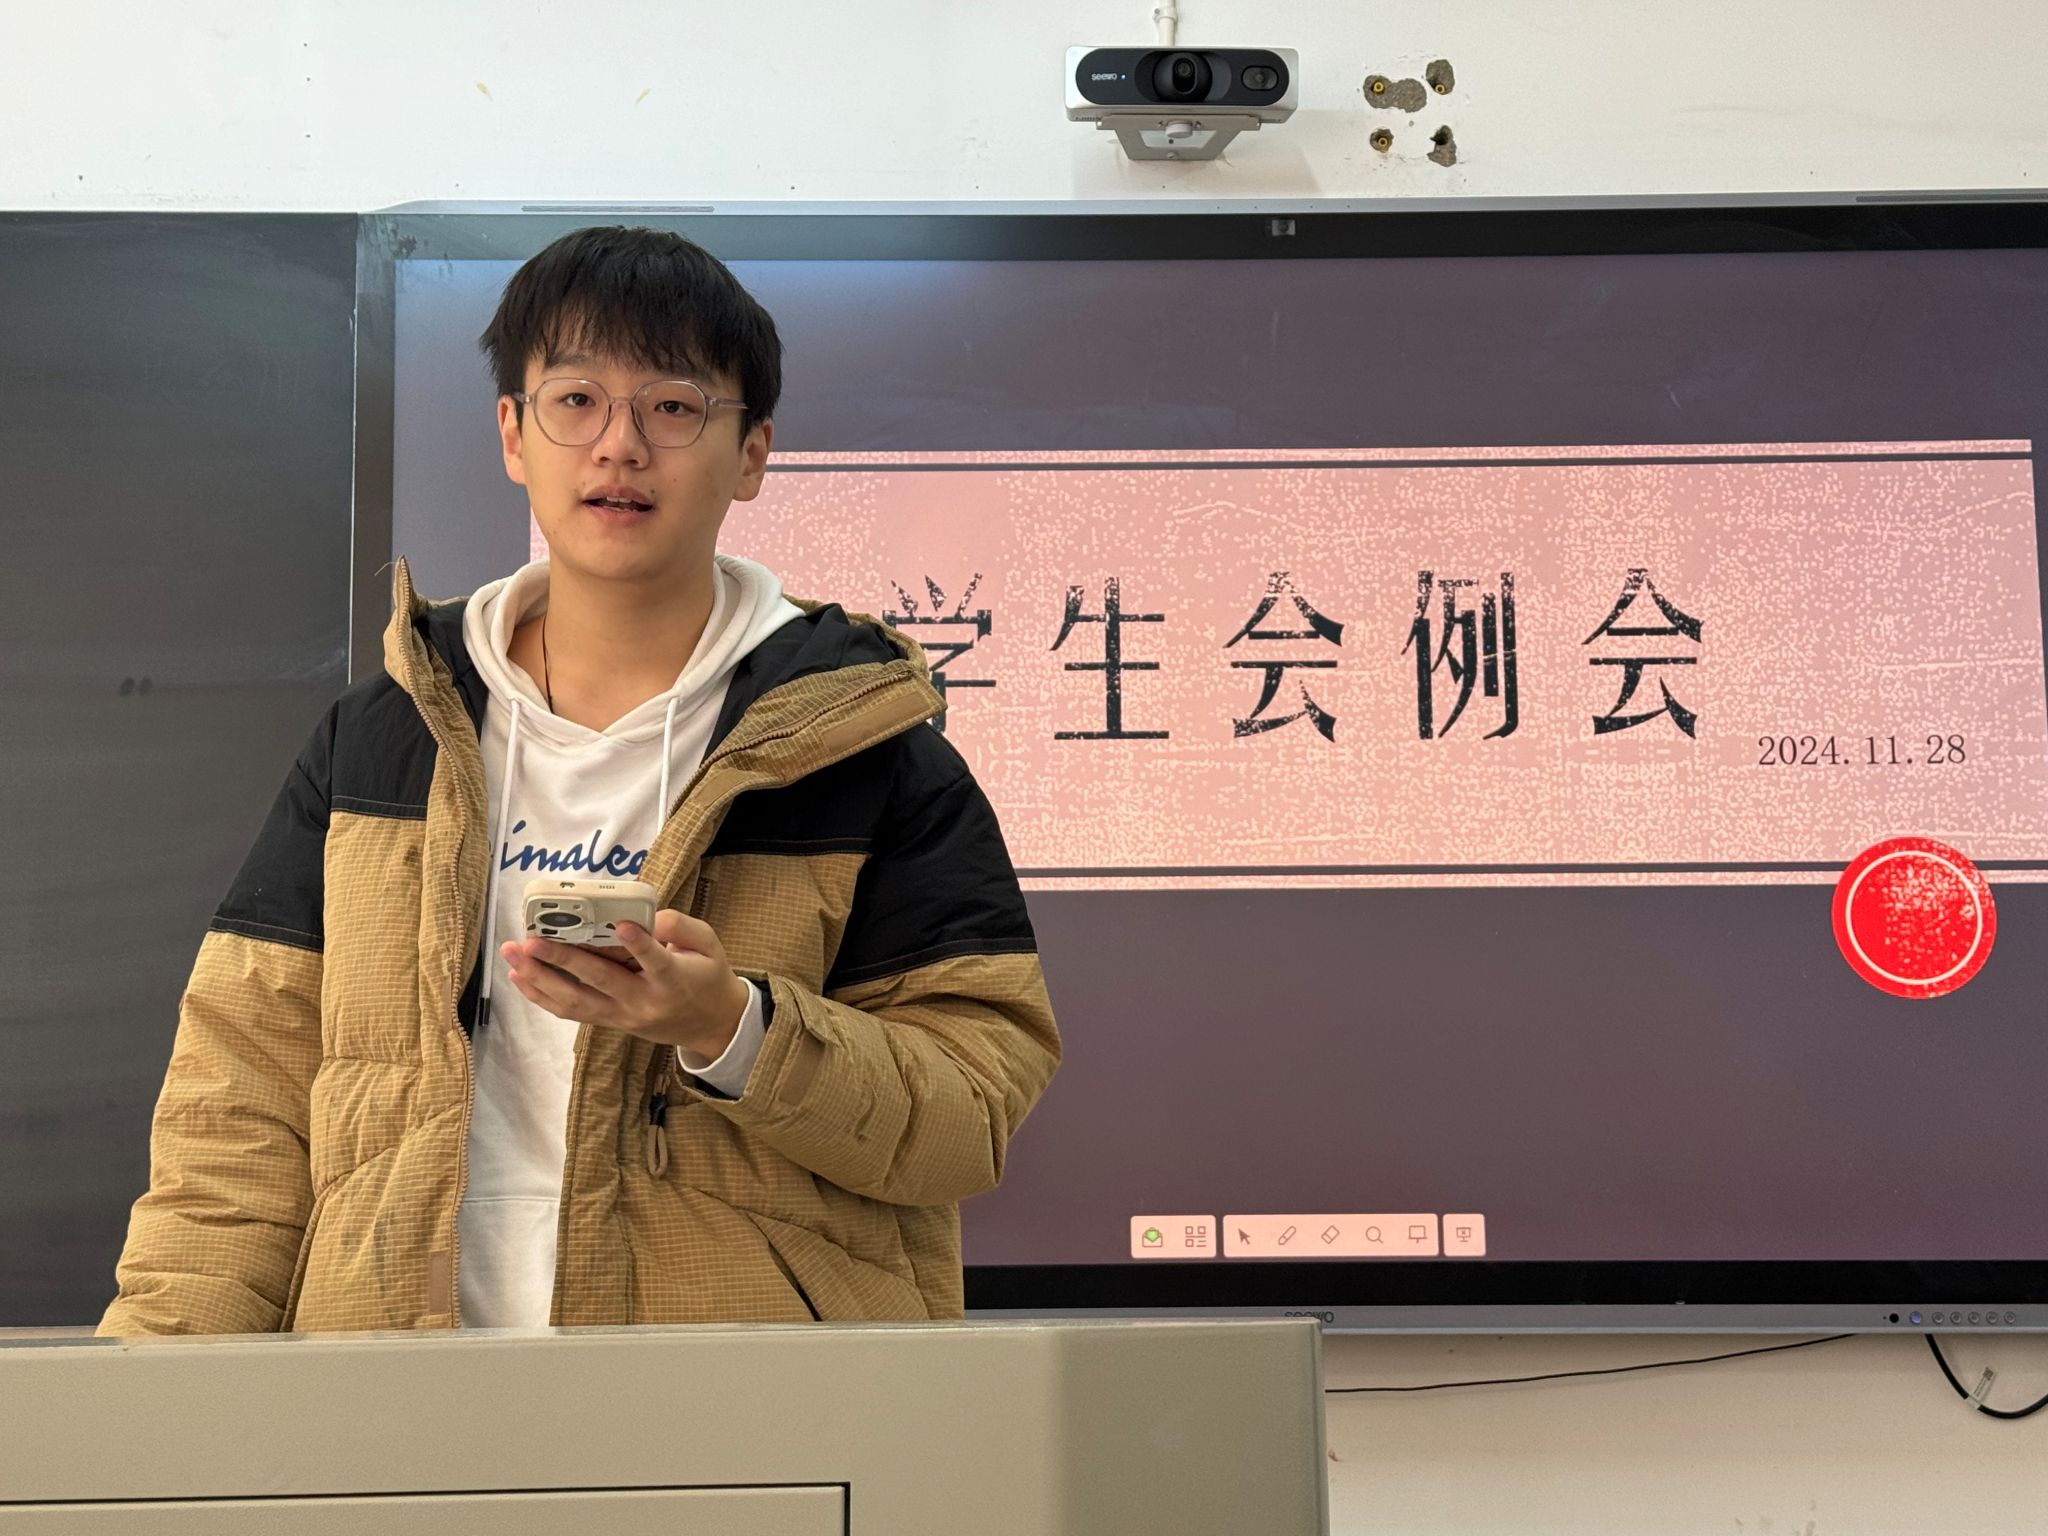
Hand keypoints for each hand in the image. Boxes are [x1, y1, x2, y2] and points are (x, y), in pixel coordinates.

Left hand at [499, 908, 752, 1064]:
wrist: (711, 1026)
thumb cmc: (708, 977)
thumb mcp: (709, 945)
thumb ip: (680, 925)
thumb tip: (641, 917)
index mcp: (674, 980)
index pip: (655, 961)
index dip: (638, 944)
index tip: (620, 925)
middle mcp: (644, 1002)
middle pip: (600, 981)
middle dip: (562, 960)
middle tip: (532, 941)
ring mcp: (623, 1016)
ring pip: (575, 1001)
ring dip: (539, 979)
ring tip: (513, 956)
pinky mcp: (610, 1022)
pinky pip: (570, 1012)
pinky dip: (541, 995)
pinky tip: (519, 977)